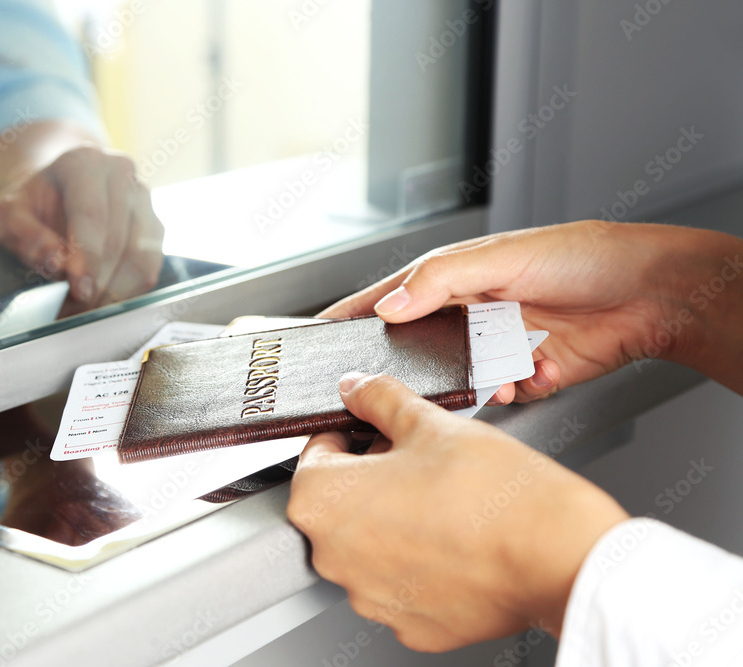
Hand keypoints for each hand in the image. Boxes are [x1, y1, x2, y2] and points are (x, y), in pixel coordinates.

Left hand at [0, 145, 163, 307]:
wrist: (53, 190)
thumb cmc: (30, 204)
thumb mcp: (9, 214)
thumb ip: (26, 234)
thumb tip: (56, 261)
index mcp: (83, 162)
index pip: (92, 213)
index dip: (88, 256)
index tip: (80, 290)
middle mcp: (120, 173)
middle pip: (120, 238)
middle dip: (100, 283)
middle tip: (75, 312)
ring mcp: (143, 198)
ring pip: (143, 255)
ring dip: (117, 292)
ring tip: (87, 311)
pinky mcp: (154, 225)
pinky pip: (151, 266)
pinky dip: (130, 290)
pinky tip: (104, 301)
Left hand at [287, 373, 628, 650]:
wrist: (556, 553)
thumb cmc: (493, 491)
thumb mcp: (428, 421)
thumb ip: (379, 399)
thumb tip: (357, 388)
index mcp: (324, 502)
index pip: (317, 454)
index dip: (352, 434)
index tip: (376, 430)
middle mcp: (335, 558)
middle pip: (340, 504)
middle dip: (372, 479)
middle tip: (419, 462)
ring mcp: (372, 598)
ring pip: (370, 547)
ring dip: (394, 522)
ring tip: (443, 500)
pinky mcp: (411, 626)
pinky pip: (403, 585)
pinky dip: (421, 564)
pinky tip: (454, 539)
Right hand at [320, 221, 741, 402]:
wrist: (650, 295)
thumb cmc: (583, 256)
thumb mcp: (501, 258)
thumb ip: (439, 281)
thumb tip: (388, 306)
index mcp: (455, 278)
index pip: (388, 297)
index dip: (352, 315)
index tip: (318, 336)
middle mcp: (471, 313)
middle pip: (418, 347)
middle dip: (414, 365)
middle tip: (402, 378)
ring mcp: (495, 346)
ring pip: (457, 379)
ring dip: (471, 382)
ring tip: (497, 371)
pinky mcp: (524, 375)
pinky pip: (498, 397)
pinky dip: (513, 392)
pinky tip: (535, 373)